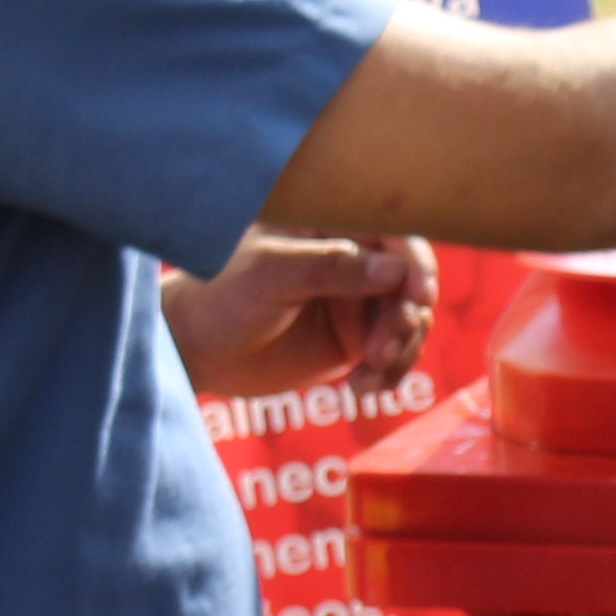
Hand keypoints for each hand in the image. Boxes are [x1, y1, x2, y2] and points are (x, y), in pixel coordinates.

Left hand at [162, 231, 435, 396]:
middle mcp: (352, 260)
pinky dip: (389, 373)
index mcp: (332, 227)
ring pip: (408, 321)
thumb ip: (330, 266)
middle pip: (410, 283)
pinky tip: (363, 388)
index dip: (415, 265)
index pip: (393, 235)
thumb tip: (394, 269)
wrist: (197, 350)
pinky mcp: (355, 340)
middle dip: (406, 318)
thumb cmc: (221, 296)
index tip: (417, 298)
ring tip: (368, 375)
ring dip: (401, 351)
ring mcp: (356, 301)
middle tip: (384, 349)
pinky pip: (393, 355)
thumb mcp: (271, 274)